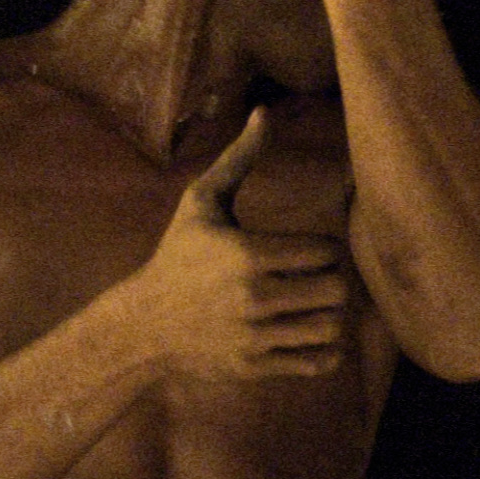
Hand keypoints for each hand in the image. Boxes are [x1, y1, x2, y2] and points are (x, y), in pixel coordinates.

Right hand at [133, 106, 353, 383]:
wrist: (143, 325)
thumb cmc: (178, 257)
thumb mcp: (201, 202)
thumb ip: (239, 157)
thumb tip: (263, 111)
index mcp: (248, 254)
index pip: (325, 252)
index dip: (325, 250)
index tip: (308, 253)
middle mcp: (254, 298)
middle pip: (336, 290)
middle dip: (332, 282)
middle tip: (317, 280)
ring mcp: (254, 336)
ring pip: (331, 328)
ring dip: (329, 316)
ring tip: (312, 307)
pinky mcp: (254, 367)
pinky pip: (316, 362)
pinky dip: (324, 350)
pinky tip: (306, 334)